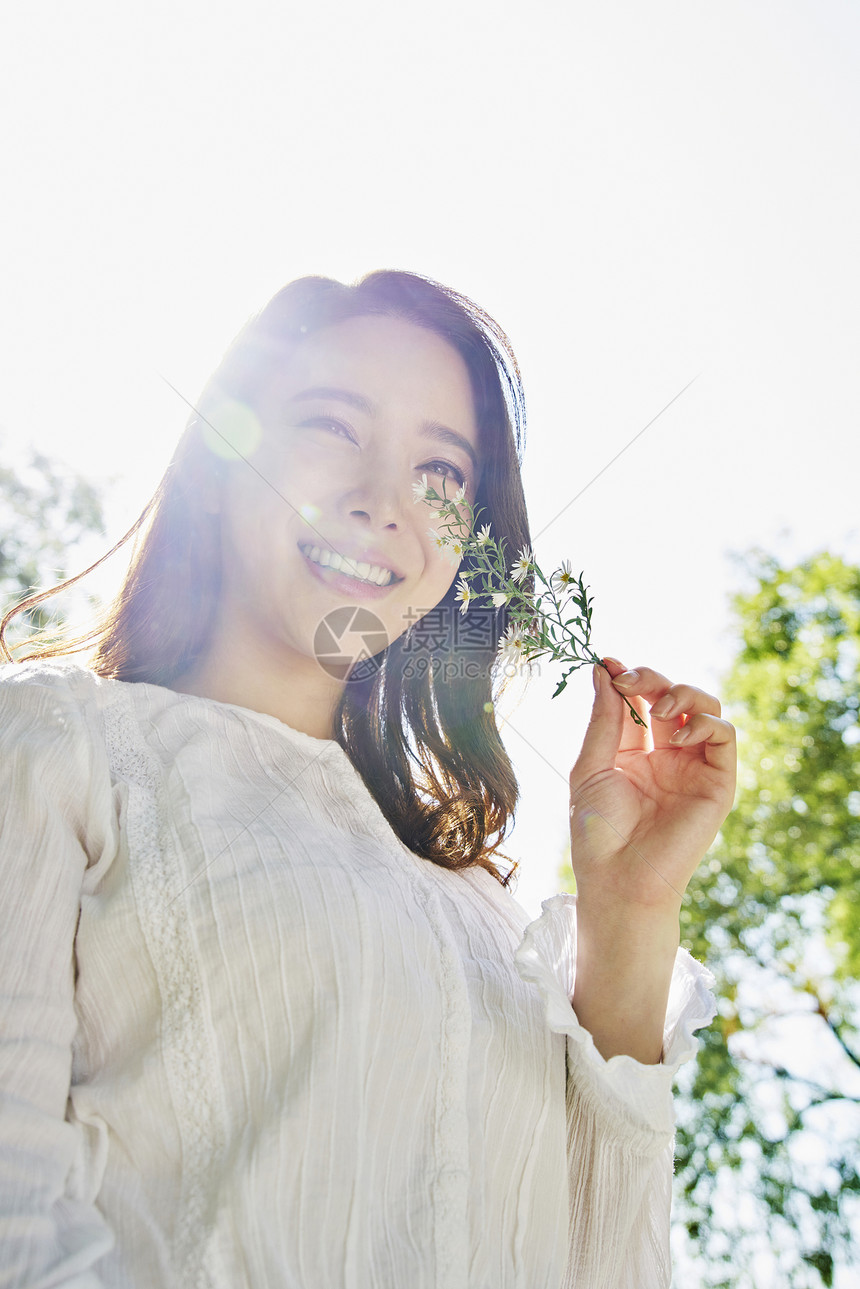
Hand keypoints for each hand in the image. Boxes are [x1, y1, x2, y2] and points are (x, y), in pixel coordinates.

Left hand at [568, 658, 736, 916]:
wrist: (619, 878)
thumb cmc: (598, 831)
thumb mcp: (591, 766)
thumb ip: (604, 718)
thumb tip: (604, 670)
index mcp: (634, 752)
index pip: (639, 701)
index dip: (627, 678)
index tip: (608, 662)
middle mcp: (666, 756)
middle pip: (672, 696)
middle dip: (652, 679)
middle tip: (629, 679)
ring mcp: (693, 767)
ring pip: (706, 708)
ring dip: (683, 693)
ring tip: (660, 706)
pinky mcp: (717, 783)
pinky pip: (724, 736)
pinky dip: (705, 723)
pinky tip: (680, 735)